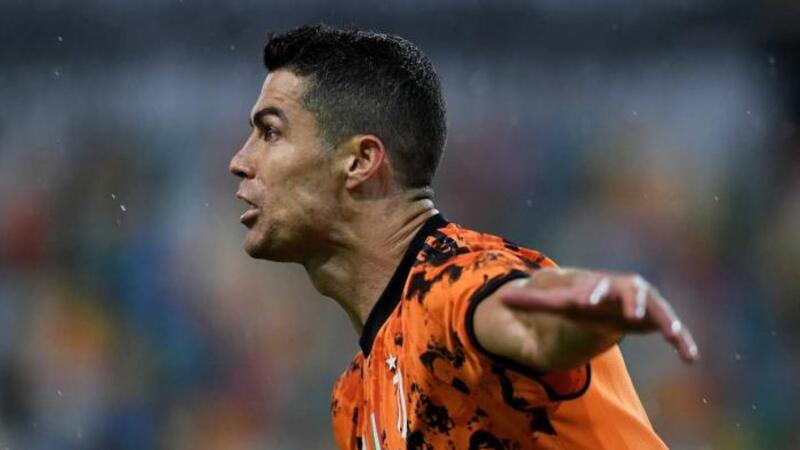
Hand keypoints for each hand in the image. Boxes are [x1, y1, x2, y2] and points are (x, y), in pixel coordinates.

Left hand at [500, 270, 698, 362]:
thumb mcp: (559, 303)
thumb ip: (534, 303)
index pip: (597, 287)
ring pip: (659, 309)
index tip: (587, 302)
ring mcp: (646, 304)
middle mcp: (626, 289)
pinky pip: (674, 329)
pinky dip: (683, 340)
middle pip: (632, 292)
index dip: (593, 294)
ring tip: (673, 334)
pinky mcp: (660, 320)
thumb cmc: (583, 301)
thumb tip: (502, 299)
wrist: (610, 300)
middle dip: (633, 301)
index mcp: (601, 284)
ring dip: (665, 320)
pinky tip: (691, 358)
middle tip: (633, 315)